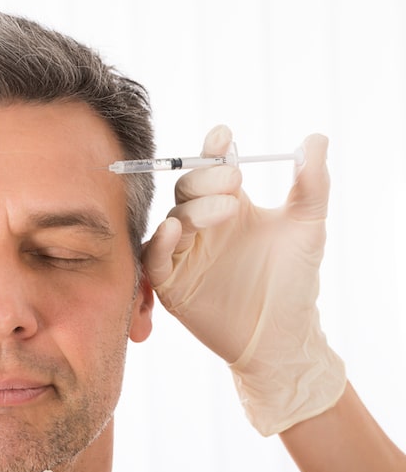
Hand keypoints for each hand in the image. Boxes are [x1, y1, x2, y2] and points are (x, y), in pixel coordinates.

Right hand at [142, 125, 345, 435]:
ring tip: (227, 210)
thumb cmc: (295, 281)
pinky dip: (161, 243)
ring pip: (173, 219)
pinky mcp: (171, 283)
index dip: (212, 150)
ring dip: (194, 210)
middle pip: (186, 189)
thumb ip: (311, 184)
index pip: (210, 168)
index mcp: (228, 204)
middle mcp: (202, 225)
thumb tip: (317, 138)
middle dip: (205, 178)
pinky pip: (155, 259)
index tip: (223, 137)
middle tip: (234, 179)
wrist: (284, 335)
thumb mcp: (308, 227)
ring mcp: (184, 253)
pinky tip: (173, 230)